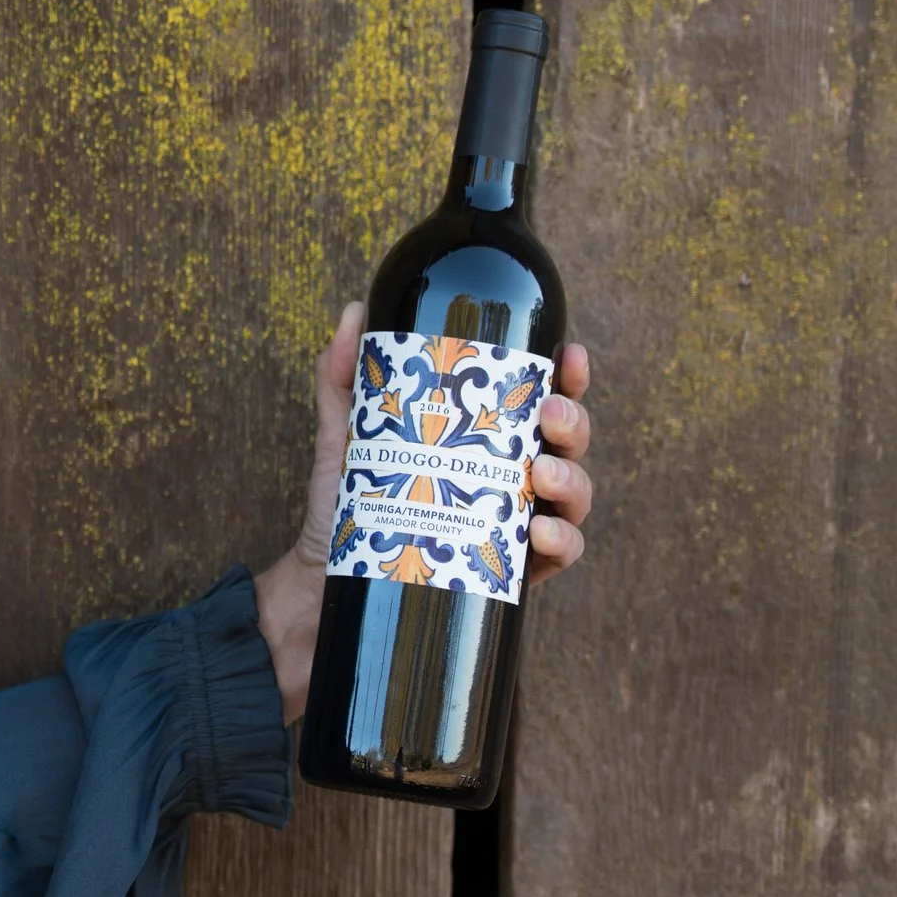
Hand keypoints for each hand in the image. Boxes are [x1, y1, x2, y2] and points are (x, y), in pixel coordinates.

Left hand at [253, 304, 596, 724]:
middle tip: (546, 416)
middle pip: (569, 443)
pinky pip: (557, 556)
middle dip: (573, 422)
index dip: (570, 376)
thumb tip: (357, 312)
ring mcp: (516, 526)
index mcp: (487, 439)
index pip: (543, 400)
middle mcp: (511, 479)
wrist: (322, 585)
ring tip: (540, 476)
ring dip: (571, 480)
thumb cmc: (348, 506)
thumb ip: (347, 377)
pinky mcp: (511, 576)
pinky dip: (560, 541)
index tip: (571, 356)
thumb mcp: (346, 436)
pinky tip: (540, 532)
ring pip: (574, 496)